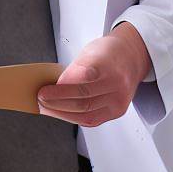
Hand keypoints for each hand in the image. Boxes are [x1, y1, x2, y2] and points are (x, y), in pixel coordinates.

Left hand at [35, 23, 151, 127]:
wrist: (131, 58)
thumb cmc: (107, 54)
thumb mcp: (90, 52)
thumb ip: (74, 70)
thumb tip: (52, 88)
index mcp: (108, 63)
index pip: (83, 77)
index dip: (62, 86)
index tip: (44, 89)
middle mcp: (116, 82)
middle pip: (83, 98)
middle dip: (57, 101)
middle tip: (40, 99)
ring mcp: (119, 99)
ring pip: (86, 112)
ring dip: (61, 112)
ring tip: (46, 108)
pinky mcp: (118, 111)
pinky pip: (92, 119)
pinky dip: (73, 117)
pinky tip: (61, 113)